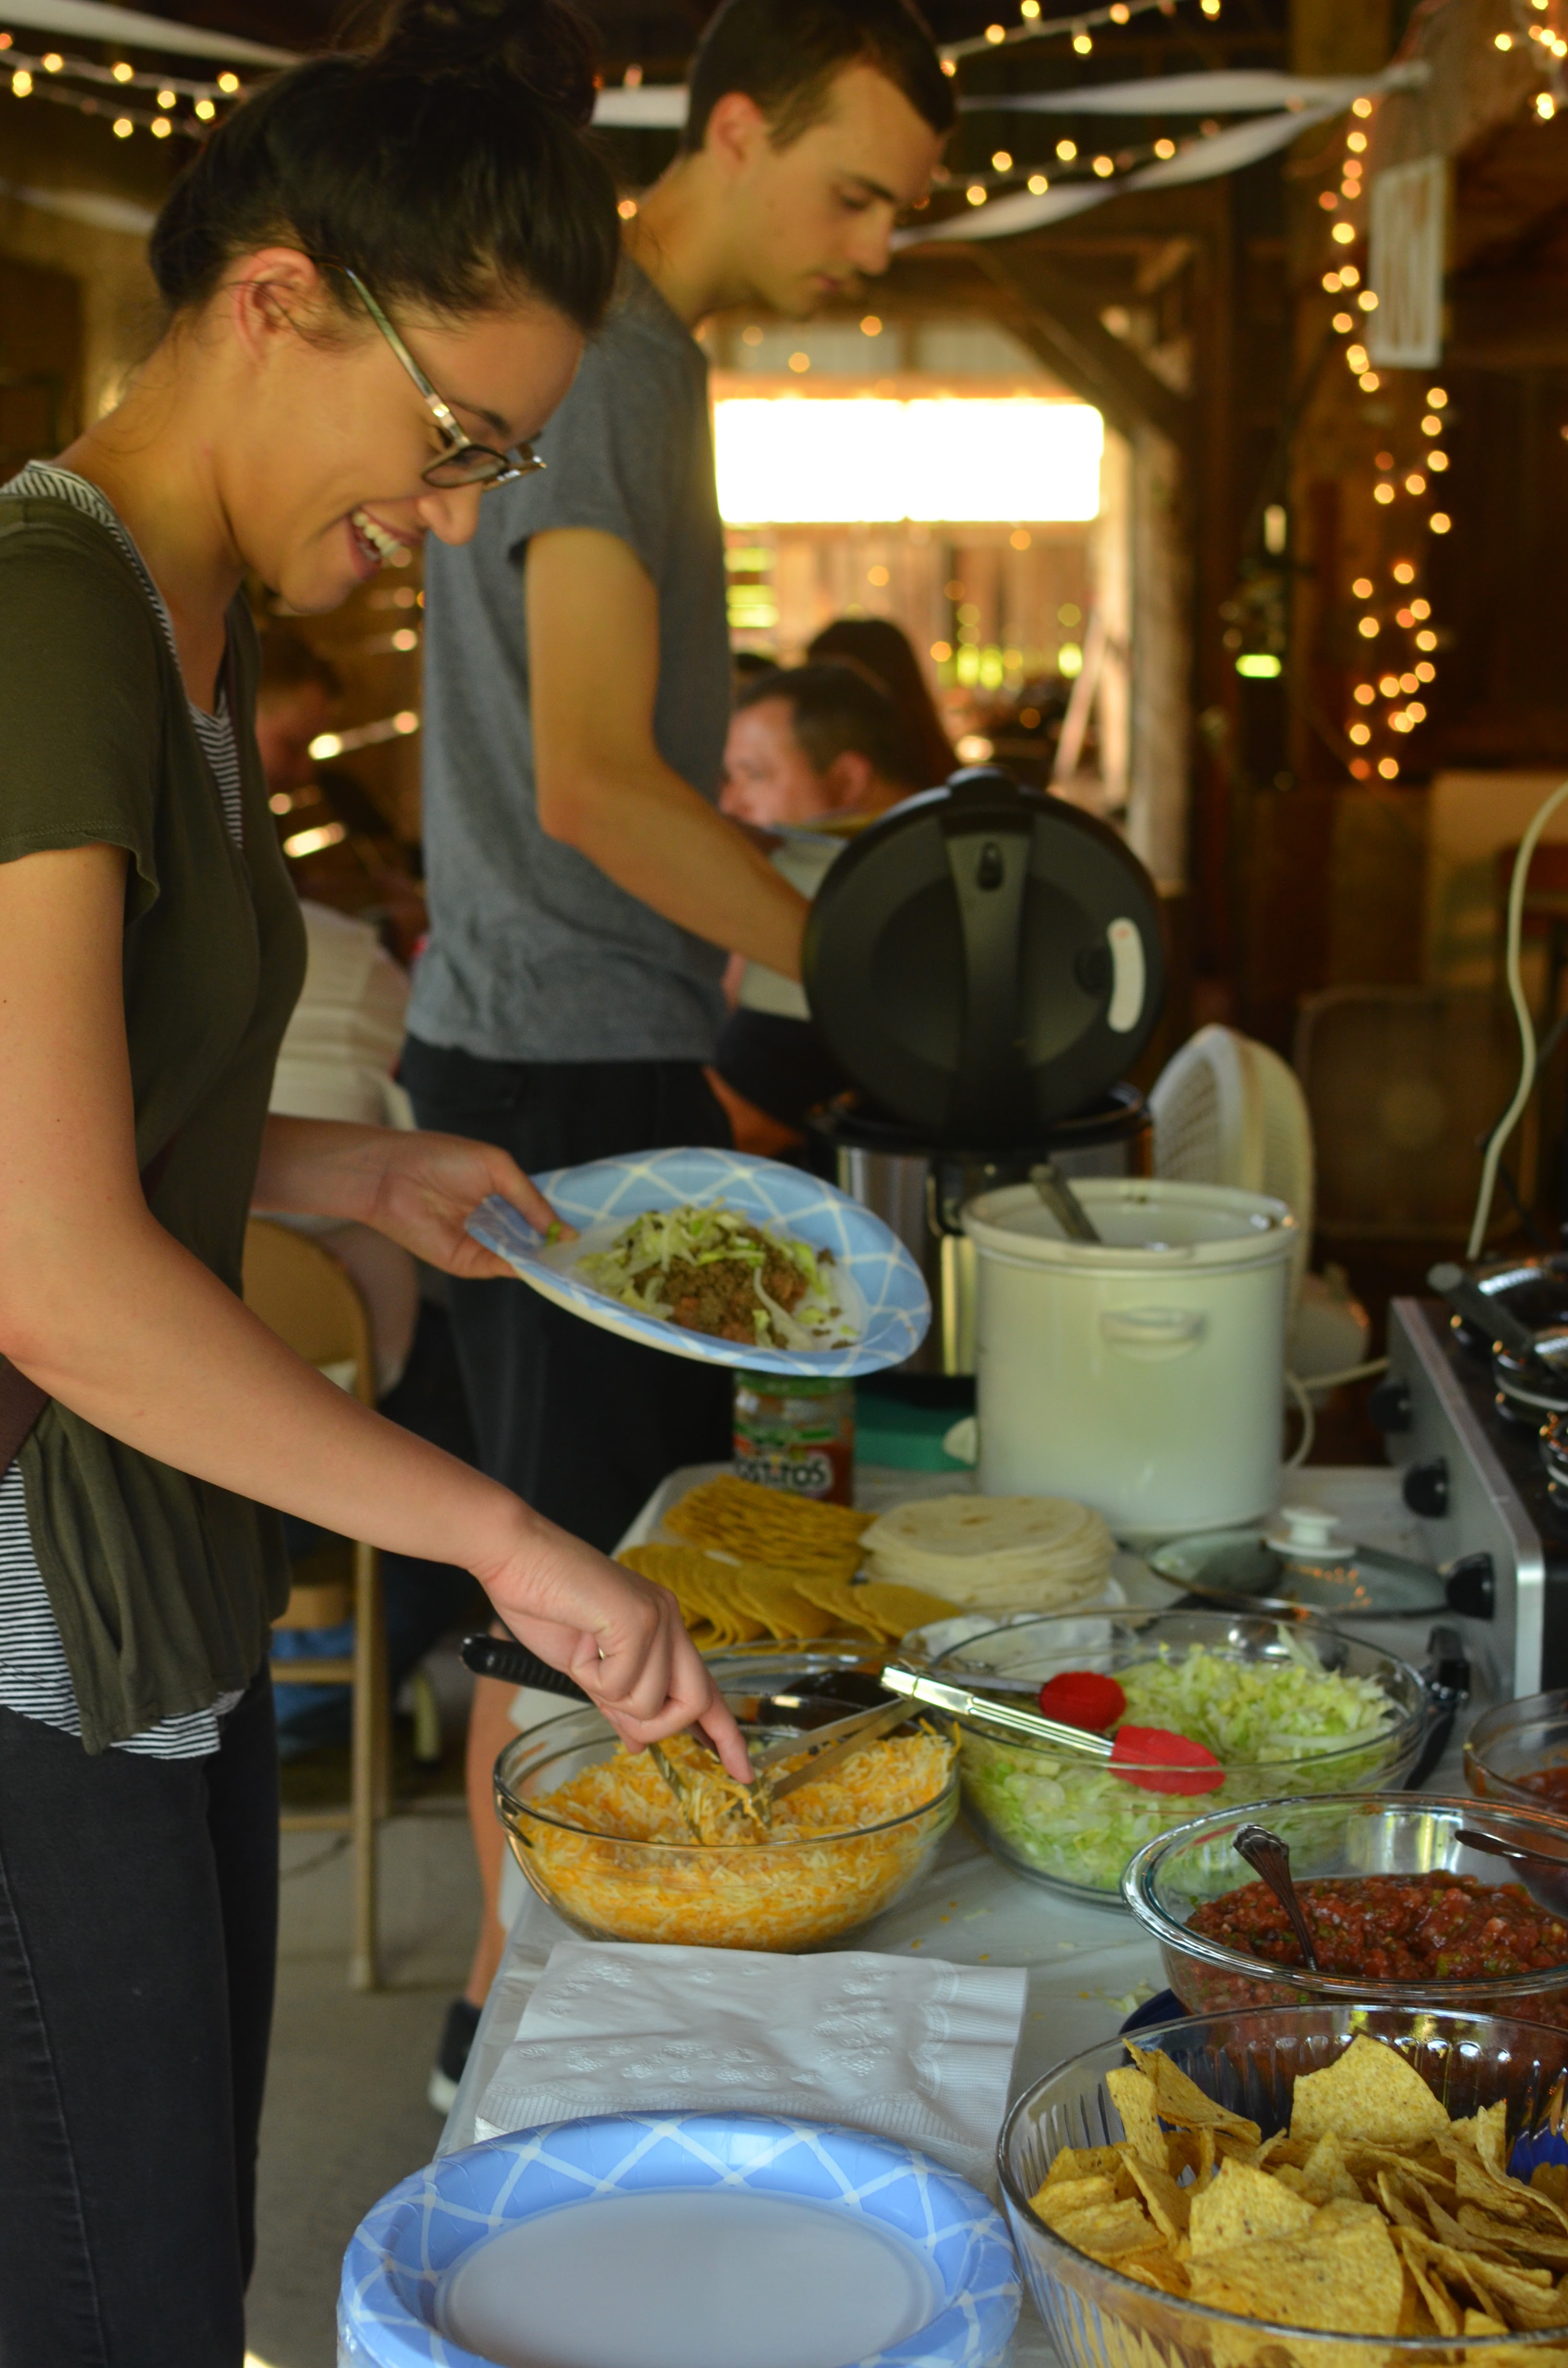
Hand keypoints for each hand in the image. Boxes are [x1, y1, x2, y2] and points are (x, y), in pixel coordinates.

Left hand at [358, 1130, 570, 1279]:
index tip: (589, 1230)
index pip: (538, 1213)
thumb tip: (562, 1230)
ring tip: (575, 1259)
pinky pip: (500, 1267)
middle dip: (557, 1244)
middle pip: (532, 1238)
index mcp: (501, 1194)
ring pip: (520, 1256)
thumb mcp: (498, 1168)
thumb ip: (530, 1199)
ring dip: (544, 1258)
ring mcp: (481, 1243)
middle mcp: (494, 1221)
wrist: (391, 1176)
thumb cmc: (441, 1159)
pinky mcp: (466, 1261)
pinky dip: (521, 1267)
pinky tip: (544, 1262)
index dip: (560, 1221)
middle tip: (590, 1251)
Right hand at [480, 1516, 752, 1781]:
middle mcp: (670, 1621)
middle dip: (655, 1724)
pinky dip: (591, 1677)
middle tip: (612, 1703)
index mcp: (664, 1629)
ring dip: (606, 1694)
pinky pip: (622, 1684)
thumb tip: (637, 1742)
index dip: (727, 1734)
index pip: (707, 1690)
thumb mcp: (587, 1667)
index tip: (743, 1772)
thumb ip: (618, 1701)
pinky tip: (579, 1643)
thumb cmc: (544, 1601)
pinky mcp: (637, 1619)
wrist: (515, 1556)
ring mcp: (657, 1618)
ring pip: (650, 1702)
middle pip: (696, 1702)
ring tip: (584, 1654)